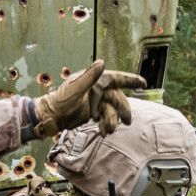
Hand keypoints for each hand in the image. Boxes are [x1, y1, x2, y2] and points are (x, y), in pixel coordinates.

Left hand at [34, 59, 150, 136]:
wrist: (52, 116)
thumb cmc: (61, 100)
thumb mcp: (75, 88)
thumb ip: (89, 77)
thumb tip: (102, 63)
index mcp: (95, 80)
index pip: (116, 78)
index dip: (130, 80)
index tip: (143, 83)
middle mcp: (98, 90)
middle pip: (117, 98)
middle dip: (123, 110)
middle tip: (127, 121)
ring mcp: (96, 102)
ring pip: (112, 110)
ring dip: (112, 120)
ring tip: (107, 130)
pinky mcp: (94, 113)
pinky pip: (106, 118)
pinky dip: (106, 125)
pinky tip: (103, 132)